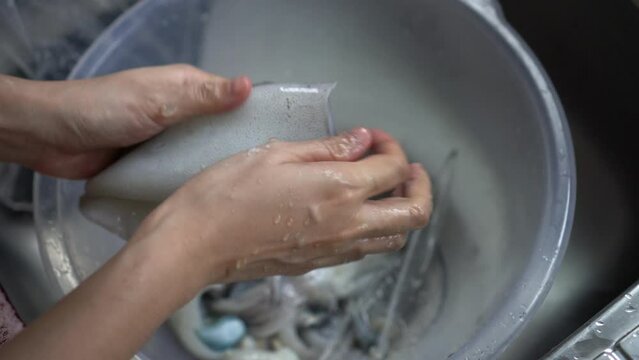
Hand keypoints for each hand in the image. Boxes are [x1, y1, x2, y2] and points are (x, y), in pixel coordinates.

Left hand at [0, 65, 250, 177]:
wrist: (52, 138)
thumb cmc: (106, 110)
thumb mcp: (158, 100)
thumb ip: (202, 96)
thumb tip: (248, 84)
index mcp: (186, 89)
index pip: (232, 101)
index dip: (254, 118)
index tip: (279, 143)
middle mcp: (181, 113)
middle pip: (219, 131)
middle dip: (238, 150)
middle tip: (265, 179)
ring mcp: (167, 140)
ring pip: (201, 154)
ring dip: (216, 169)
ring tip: (246, 194)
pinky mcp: (153, 164)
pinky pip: (180, 172)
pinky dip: (193, 182)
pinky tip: (213, 200)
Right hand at [133, 128, 431, 285]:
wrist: (196, 243)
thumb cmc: (227, 193)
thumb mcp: (276, 154)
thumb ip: (328, 148)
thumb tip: (362, 140)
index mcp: (340, 189)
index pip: (394, 168)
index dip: (393, 146)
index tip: (374, 138)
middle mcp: (348, 224)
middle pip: (414, 214)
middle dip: (419, 187)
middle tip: (405, 168)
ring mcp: (336, 249)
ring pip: (394, 238)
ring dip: (399, 211)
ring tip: (382, 190)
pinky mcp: (319, 264)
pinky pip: (364, 250)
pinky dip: (373, 230)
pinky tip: (351, 211)